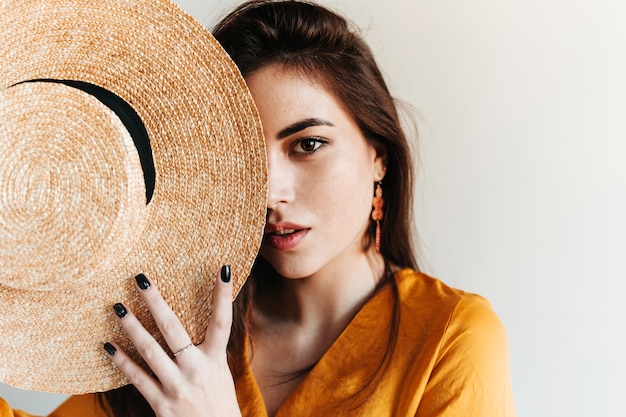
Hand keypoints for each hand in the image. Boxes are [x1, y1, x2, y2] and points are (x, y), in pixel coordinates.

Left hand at [104, 266, 241, 416]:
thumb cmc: (218, 403)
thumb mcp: (220, 373)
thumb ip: (207, 350)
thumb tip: (190, 324)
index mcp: (215, 360)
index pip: (222, 321)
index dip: (223, 295)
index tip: (222, 269)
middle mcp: (196, 370)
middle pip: (173, 329)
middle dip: (156, 302)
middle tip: (140, 279)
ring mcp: (177, 387)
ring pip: (150, 350)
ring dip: (132, 327)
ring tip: (117, 307)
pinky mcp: (161, 404)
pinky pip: (137, 378)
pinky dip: (122, 361)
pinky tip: (109, 346)